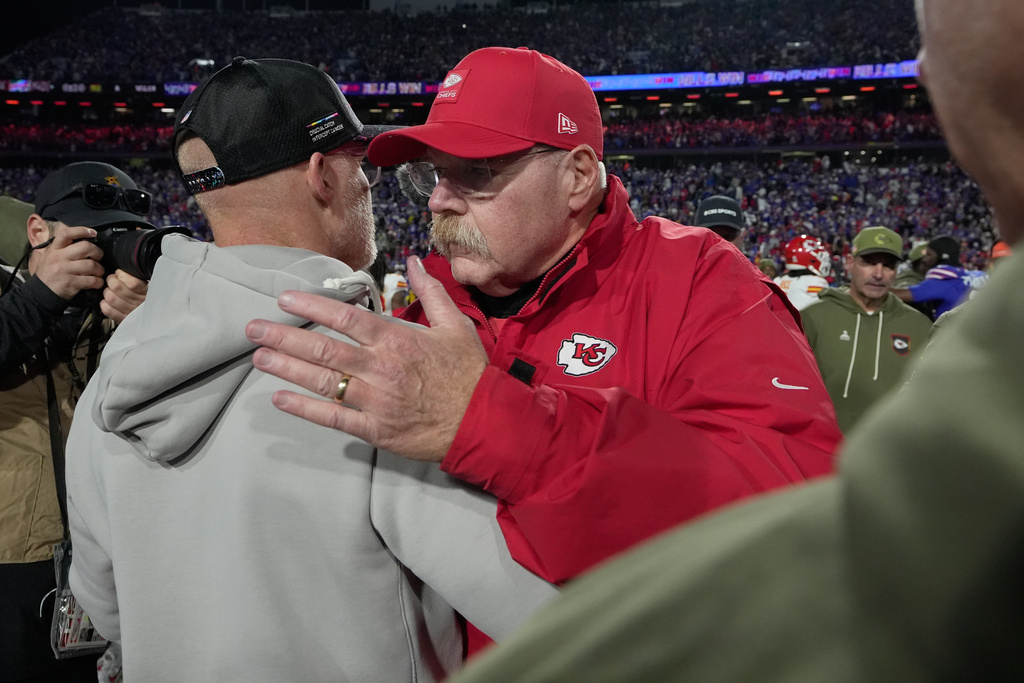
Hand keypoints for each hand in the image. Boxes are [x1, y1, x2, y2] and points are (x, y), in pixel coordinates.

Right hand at [33, 226, 104, 299]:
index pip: (67, 234)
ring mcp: (64, 270)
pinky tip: (96, 282)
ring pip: (92, 265)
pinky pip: (92, 280)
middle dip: (98, 253)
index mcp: (54, 249)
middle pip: (86, 247)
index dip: (81, 230)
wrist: (40, 293)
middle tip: (98, 258)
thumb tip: (79, 238)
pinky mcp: (71, 283)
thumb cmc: (48, 273)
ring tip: (98, 272)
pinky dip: (98, 282)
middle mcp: (59, 257)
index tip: (93, 233)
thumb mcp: (49, 256)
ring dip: (100, 270)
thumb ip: (61, 247)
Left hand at [100, 269, 147, 322]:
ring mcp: (131, 313)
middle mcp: (139, 304)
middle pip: (117, 287)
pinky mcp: (123, 320)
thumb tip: (125, 271)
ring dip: (107, 291)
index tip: (120, 273)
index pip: (132, 283)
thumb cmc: (151, 298)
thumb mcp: (151, 286)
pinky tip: (108, 301)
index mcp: (147, 293)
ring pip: (111, 298)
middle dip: (111, 280)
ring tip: (110, 290)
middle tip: (113, 279)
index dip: (122, 274)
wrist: (155, 316)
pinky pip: (108, 310)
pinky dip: (104, 304)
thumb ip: (141, 279)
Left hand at [246, 256, 488, 461]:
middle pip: (322, 349)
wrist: (483, 422)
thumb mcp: (455, 326)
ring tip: (259, 357)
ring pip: (322, 382)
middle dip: (284, 337)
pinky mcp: (374, 429)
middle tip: (252, 328)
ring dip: (287, 368)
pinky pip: (333, 417)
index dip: (311, 307)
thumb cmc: (469, 373)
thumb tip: (414, 261)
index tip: (284, 299)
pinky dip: (304, 408)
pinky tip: (280, 398)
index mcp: (396, 340)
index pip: (345, 318)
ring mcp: (374, 401)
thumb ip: (431, 292)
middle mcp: (380, 368)